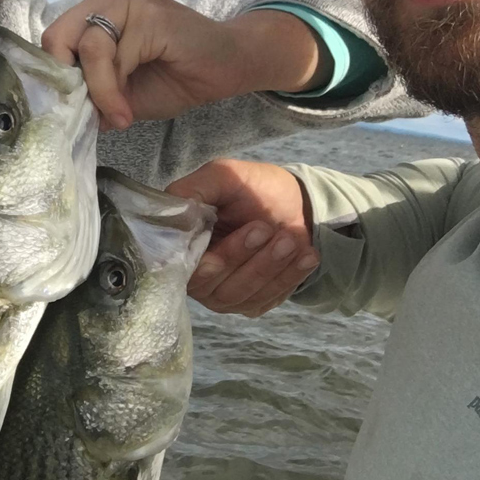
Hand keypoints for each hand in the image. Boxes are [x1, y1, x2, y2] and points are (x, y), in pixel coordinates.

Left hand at [42, 0, 328, 130]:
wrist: (230, 67)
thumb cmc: (177, 76)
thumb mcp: (120, 91)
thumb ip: (88, 91)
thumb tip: (56, 109)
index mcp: (98, 7)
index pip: (54, 38)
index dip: (55, 77)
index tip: (71, 111)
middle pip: (59, 37)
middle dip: (70, 83)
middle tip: (90, 114)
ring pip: (88, 47)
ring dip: (98, 92)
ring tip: (118, 116)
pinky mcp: (150, 12)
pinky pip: (114, 54)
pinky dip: (112, 90)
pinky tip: (127, 113)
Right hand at [168, 159, 318, 316]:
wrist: (292, 203)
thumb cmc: (251, 188)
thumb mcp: (221, 176)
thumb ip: (191, 190)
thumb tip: (172, 211)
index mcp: (181, 247)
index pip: (185, 269)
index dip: (211, 261)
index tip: (245, 235)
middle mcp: (196, 277)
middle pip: (215, 285)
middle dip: (245, 259)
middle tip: (268, 229)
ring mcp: (223, 294)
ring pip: (242, 294)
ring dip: (269, 267)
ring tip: (291, 238)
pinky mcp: (252, 303)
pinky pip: (266, 299)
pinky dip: (289, 277)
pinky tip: (306, 255)